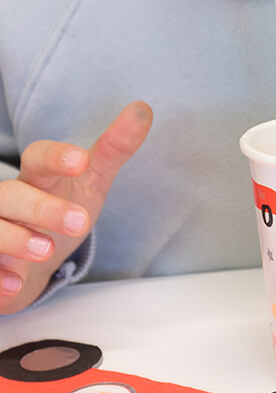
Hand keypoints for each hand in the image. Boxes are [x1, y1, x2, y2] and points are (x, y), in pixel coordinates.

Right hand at [0, 102, 152, 312]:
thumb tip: (144, 108)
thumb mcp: (91, 179)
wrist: (31, 256)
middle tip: (81, 222)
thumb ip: (115, 148)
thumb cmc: (61, 207)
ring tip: (46, 251)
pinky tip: (14, 284)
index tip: (81, 160)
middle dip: (43, 207)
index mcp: (38, 176)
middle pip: (12, 195)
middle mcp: (8, 201)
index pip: (39, 156)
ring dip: (15, 239)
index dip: (57, 156)